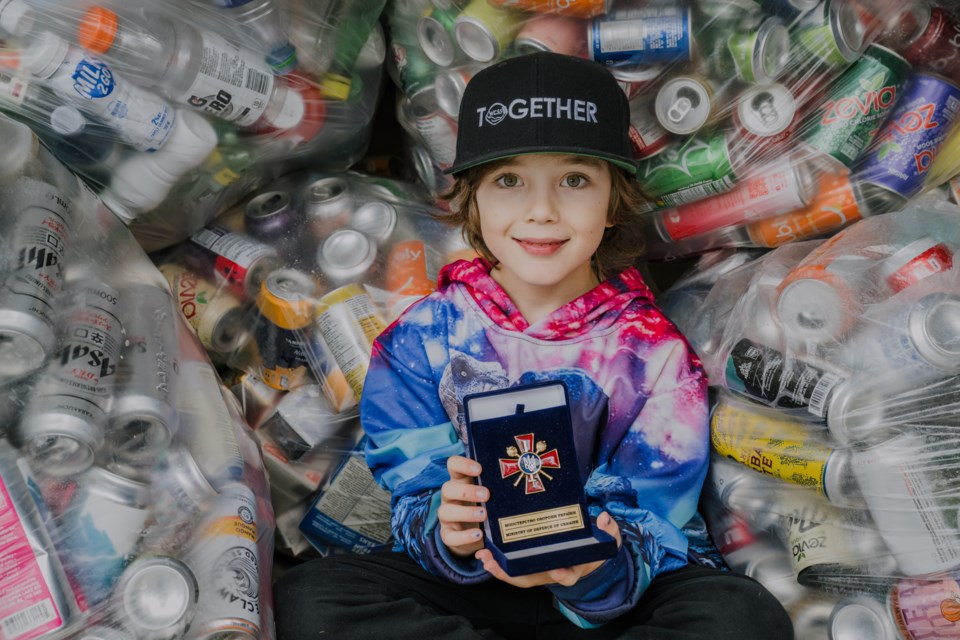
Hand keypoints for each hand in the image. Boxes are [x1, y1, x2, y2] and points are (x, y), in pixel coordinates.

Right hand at [438, 455, 488, 558]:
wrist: (477, 533)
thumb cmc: (486, 505)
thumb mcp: (490, 493)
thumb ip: (497, 486)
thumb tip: (523, 484)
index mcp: (460, 481)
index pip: (453, 465)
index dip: (462, 464)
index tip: (479, 469)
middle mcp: (450, 497)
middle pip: (447, 488)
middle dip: (466, 491)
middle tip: (486, 495)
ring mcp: (447, 516)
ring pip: (445, 511)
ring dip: (465, 512)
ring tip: (484, 514)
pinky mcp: (448, 534)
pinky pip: (450, 536)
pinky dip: (464, 536)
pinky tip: (478, 534)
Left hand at [475, 511, 621, 588]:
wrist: (589, 553)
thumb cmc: (597, 545)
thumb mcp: (608, 538)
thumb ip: (609, 529)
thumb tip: (605, 518)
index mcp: (573, 568)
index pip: (567, 575)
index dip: (561, 574)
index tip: (554, 569)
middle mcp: (553, 572)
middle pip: (532, 579)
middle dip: (512, 575)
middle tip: (495, 564)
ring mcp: (539, 568)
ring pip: (518, 575)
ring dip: (499, 569)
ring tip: (484, 558)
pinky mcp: (530, 561)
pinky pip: (513, 567)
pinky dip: (498, 562)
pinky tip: (485, 552)